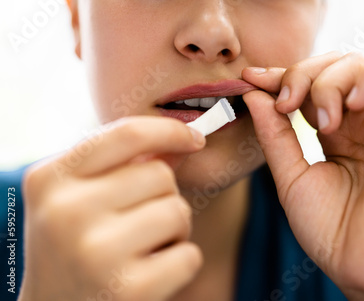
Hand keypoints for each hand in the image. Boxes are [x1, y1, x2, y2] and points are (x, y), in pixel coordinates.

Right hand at [20, 117, 204, 300]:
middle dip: (163, 196)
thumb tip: (184, 139)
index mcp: (50, 180)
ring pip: (178, 211)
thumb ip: (121, 165)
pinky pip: (189, 255)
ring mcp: (96, 253)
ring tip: (142, 249)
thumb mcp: (76, 198)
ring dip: (174, 230)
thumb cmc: (73, 247)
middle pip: (160, 174)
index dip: (171, 130)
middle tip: (138, 224)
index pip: (127, 134)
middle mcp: (66, 212)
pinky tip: (150, 275)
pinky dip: (180, 263)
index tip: (195, 138)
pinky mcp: (129, 290)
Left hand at [242, 52, 363, 299]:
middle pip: (335, 65)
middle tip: (285, 102)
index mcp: (336, 132)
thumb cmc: (330, 231)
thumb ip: (275, 133)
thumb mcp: (290, 176)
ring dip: (330, 80)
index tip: (252, 78)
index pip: (311, 84)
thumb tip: (255, 92)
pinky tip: (347, 106)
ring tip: (319, 120)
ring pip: (363, 64)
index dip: (281, 74)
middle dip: (303, 73)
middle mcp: (362, 123)